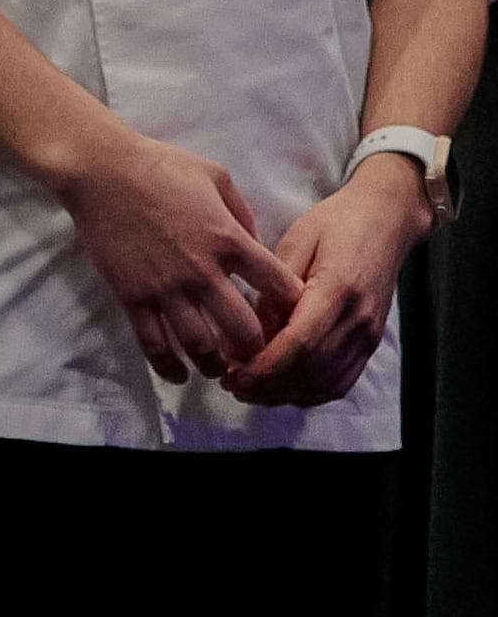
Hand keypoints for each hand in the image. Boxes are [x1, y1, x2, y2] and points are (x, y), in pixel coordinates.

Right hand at [51, 121, 300, 386]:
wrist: (99, 170)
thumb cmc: (160, 166)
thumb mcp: (217, 177)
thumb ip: (243, 215)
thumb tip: (256, 246)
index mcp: (229, 240)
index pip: (279, 287)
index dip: (293, 306)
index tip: (290, 315)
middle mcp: (202, 272)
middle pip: (244, 331)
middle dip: (257, 349)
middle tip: (256, 354)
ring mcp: (165, 288)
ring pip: (200, 346)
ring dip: (216, 364)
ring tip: (220, 368)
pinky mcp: (132, 296)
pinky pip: (153, 344)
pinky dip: (169, 367)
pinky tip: (179, 375)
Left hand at [223, 162, 434, 408]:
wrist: (385, 222)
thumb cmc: (335, 224)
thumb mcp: (295, 243)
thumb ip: (275, 288)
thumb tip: (254, 331)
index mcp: (337, 291)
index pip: (299, 343)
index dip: (265, 367)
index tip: (232, 373)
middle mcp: (358, 320)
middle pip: (311, 370)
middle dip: (268, 386)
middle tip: (231, 386)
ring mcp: (369, 335)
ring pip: (327, 382)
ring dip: (286, 394)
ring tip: (249, 391)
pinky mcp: (372, 342)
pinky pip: (343, 380)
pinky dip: (311, 392)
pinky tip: (283, 390)